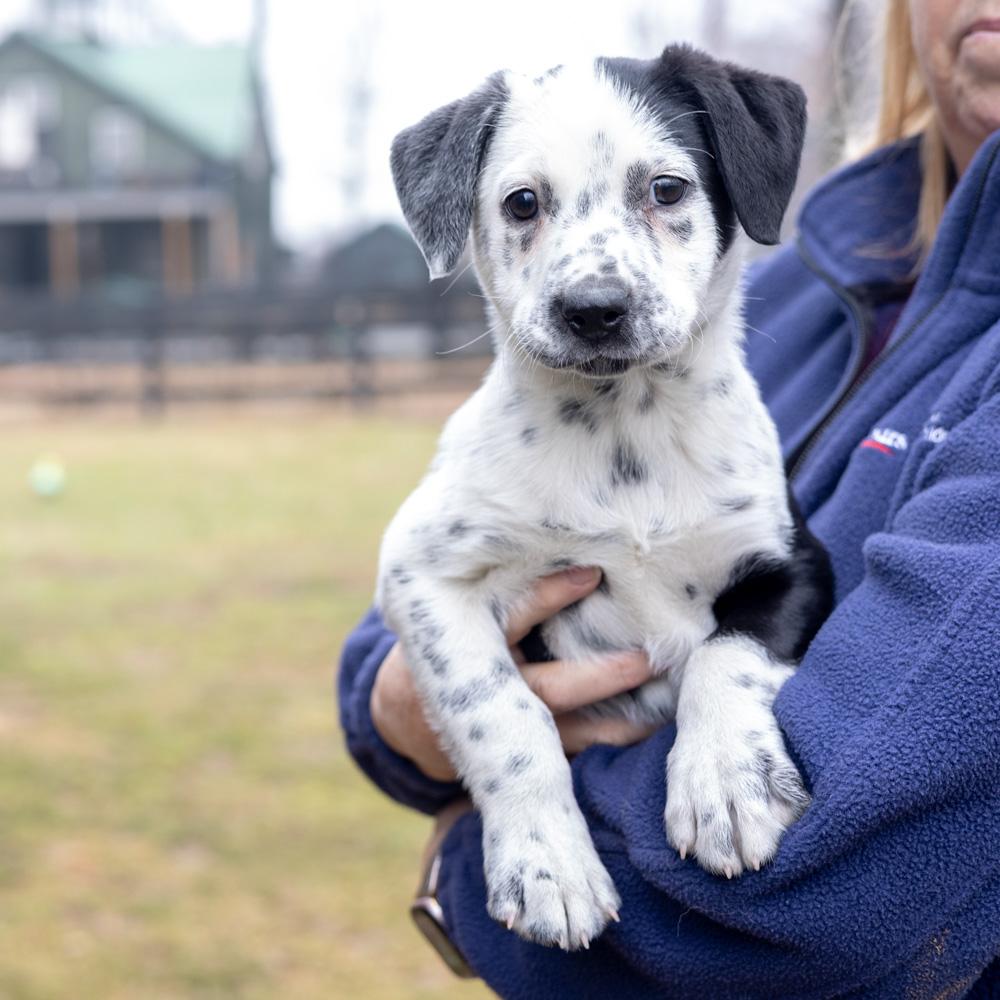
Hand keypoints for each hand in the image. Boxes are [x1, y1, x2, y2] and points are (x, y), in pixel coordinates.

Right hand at [370, 566, 657, 781]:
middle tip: (648, 658)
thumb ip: (493, 574)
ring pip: (568, 732)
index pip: (513, 617)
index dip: (551, 596)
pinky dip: (610, 740)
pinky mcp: (525, 754)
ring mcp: (509, 729)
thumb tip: (546, 512)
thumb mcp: (451, 603)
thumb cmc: (447, 637)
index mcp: (470, 642)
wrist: (407, 717)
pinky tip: (647, 726)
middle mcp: (490, 690)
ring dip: (617, 720)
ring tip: (664, 703)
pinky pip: (574, 753)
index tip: (592, 574)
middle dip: (601, 676)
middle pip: (550, 688)